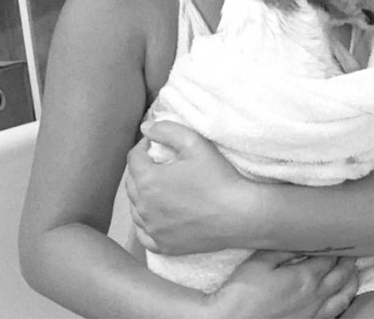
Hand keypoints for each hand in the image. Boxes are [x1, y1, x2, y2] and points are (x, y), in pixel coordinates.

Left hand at [126, 120, 260, 254]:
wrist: (241, 215)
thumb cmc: (219, 178)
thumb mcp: (195, 143)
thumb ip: (167, 130)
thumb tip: (145, 128)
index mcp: (148, 180)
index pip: (134, 159)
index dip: (144, 148)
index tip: (156, 145)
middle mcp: (144, 207)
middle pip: (132, 184)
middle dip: (142, 171)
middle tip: (160, 165)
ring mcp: (153, 229)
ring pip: (136, 209)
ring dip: (143, 196)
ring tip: (161, 189)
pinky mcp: (164, 246)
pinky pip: (144, 234)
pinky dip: (146, 224)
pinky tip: (158, 216)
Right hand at [212, 251, 358, 318]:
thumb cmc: (242, 293)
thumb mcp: (260, 262)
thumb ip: (284, 249)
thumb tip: (303, 238)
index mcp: (305, 277)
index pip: (330, 258)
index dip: (337, 247)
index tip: (341, 238)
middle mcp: (316, 296)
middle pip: (341, 275)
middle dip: (348, 262)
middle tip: (352, 250)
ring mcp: (314, 313)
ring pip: (344, 296)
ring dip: (351, 282)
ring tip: (353, 272)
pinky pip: (336, 312)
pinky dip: (343, 301)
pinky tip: (340, 297)